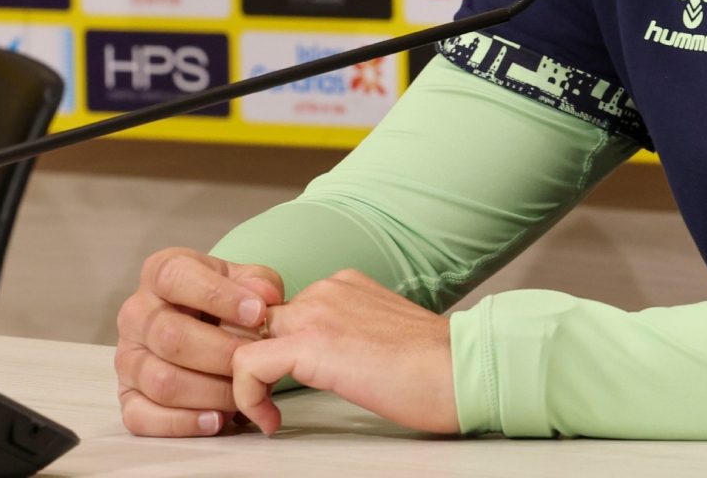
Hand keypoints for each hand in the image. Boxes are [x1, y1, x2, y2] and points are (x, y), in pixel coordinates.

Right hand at [116, 247, 283, 436]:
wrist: (205, 326)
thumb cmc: (225, 301)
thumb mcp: (244, 279)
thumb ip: (258, 282)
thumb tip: (265, 298)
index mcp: (159, 274)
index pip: (174, 278)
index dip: (218, 295)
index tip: (257, 313)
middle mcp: (135, 314)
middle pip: (171, 338)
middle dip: (223, 354)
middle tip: (254, 362)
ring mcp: (127, 357)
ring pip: (162, 382)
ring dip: (211, 392)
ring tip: (243, 392)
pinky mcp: (127, 396)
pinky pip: (143, 417)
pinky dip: (183, 423)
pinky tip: (216, 419)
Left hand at [230, 269, 455, 435]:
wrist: (464, 369)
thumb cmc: (437, 368)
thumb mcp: (383, 336)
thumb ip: (348, 335)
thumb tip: (325, 364)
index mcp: (344, 285)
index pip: (278, 308)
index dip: (265, 347)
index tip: (269, 386)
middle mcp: (326, 289)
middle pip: (253, 320)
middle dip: (247, 362)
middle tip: (255, 402)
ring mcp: (317, 312)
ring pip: (242, 340)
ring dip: (242, 382)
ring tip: (261, 414)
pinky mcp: (312, 344)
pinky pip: (247, 366)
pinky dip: (247, 398)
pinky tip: (271, 421)